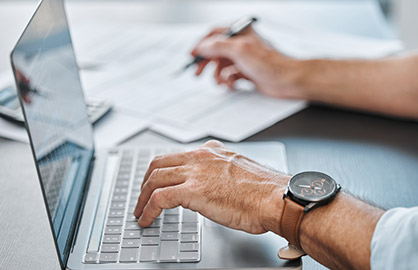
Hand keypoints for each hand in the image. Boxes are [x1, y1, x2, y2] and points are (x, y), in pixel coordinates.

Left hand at [133, 140, 288, 234]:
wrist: (277, 198)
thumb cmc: (266, 191)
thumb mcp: (241, 170)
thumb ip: (224, 171)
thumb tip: (217, 184)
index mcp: (212, 151)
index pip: (177, 156)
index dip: (163, 170)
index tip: (158, 182)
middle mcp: (200, 157)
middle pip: (159, 164)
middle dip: (146, 181)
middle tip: (142, 196)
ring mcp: (195, 172)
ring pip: (154, 179)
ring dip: (142, 197)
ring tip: (140, 211)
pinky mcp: (192, 190)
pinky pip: (158, 198)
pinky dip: (147, 210)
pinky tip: (146, 220)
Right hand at [191, 26, 304, 98]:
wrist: (287, 80)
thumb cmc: (270, 63)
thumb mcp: (239, 50)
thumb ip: (217, 46)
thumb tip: (201, 47)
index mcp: (240, 34)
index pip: (214, 35)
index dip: (201, 45)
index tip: (192, 55)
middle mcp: (241, 45)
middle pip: (216, 52)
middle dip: (207, 63)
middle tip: (198, 73)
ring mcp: (244, 60)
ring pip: (222, 66)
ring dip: (218, 75)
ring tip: (221, 81)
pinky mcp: (247, 73)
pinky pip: (230, 76)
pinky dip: (228, 81)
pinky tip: (232, 84)